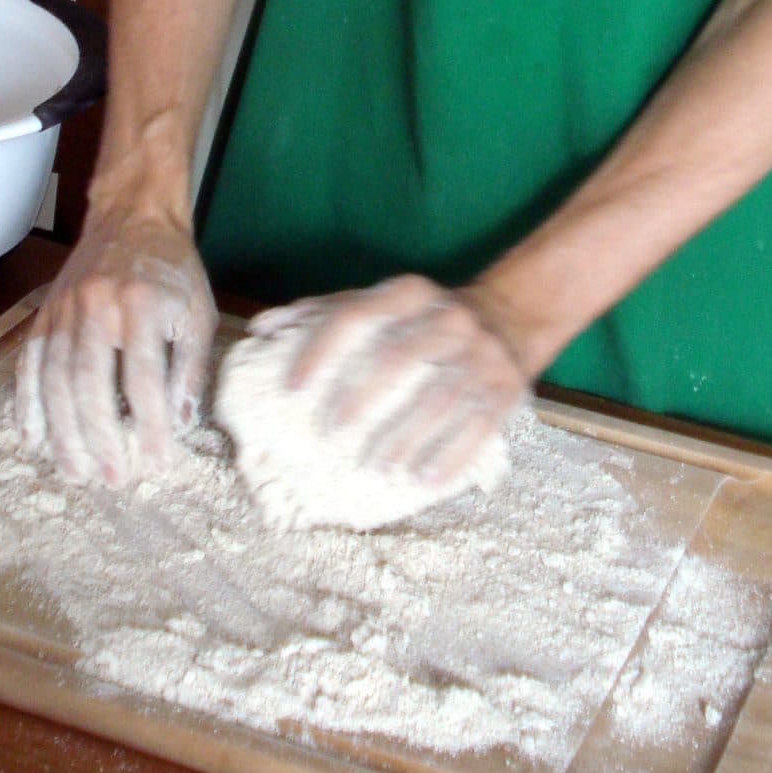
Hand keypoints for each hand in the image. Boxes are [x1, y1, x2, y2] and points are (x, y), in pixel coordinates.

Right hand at [15, 207, 215, 489]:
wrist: (132, 215)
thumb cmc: (172, 269)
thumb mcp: (198, 313)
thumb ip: (189, 369)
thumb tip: (179, 426)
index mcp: (141, 305)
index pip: (142, 378)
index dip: (149, 426)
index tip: (158, 464)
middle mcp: (97, 307)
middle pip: (89, 383)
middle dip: (100, 438)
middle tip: (113, 478)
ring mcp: (64, 309)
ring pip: (53, 378)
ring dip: (61, 431)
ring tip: (74, 471)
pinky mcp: (45, 312)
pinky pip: (29, 362)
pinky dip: (26, 402)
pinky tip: (32, 437)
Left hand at [251, 274, 529, 491]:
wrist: (510, 317)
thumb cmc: (424, 318)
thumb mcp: (383, 303)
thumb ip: (325, 312)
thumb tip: (262, 328)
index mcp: (409, 292)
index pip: (357, 315)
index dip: (321, 350)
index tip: (291, 388)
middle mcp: (448, 316)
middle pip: (398, 357)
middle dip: (360, 399)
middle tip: (328, 433)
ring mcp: (481, 353)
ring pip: (438, 398)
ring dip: (403, 437)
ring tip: (374, 467)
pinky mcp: (505, 388)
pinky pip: (477, 426)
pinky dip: (448, 456)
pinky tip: (421, 479)